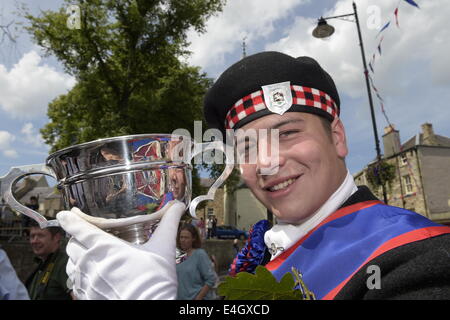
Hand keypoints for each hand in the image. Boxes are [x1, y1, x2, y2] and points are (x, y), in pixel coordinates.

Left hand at [57, 200, 185, 299]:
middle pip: (72, 245)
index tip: (64, 214)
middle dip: (76, 238)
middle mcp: (90, 263)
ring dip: (76, 257)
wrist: (149, 308)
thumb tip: (178, 205)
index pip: (79, 228)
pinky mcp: (87, 297)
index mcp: (106, 247)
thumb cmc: (155, 280)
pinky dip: (79, 275)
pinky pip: (75, 283)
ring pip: (70, 264)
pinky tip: (91, 275)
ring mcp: (87, 282)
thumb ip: (168, 223)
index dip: (69, 220)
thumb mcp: (164, 248)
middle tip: (84, 235)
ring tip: (87, 255)